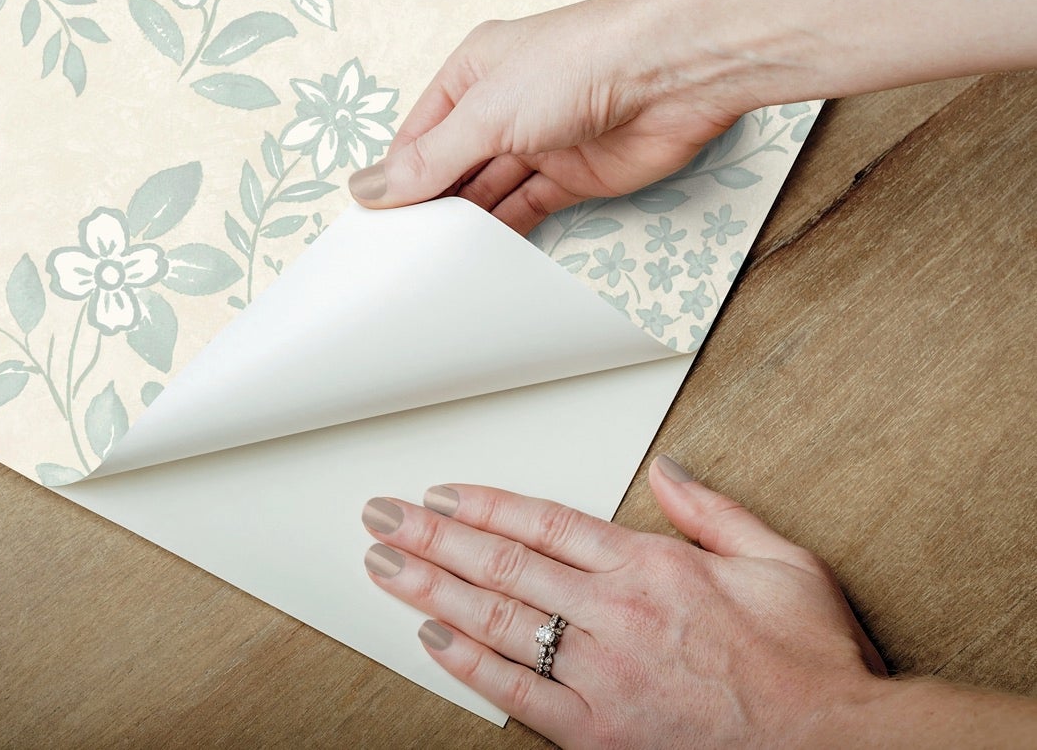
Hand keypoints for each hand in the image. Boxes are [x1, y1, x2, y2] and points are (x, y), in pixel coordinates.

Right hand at [349, 0, 1036, 233]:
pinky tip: (482, 261)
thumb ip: (430, 160)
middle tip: (398, 258)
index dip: (395, 179)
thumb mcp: (485, 112)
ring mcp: (541, 141)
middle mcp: (503, 105)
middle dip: (430, 206)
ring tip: (433, 268)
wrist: (673, 72)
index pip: (418, 135)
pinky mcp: (578, 176)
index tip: (372, 227)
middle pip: (453, 166)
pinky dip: (508, 233)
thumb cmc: (576, 63)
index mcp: (472, 73)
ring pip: (491, 192)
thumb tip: (368, 190)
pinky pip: (530, 208)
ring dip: (468, 225)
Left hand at [360, 456, 889, 748]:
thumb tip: (666, 470)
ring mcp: (605, 679)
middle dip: (432, 539)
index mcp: (651, 568)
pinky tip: (433, 642)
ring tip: (384, 567)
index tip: (439, 494)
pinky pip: (520, 697)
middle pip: (503, 565)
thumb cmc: (813, 663)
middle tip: (381, 519)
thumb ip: (712, 510)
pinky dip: (471, 668)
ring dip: (431, 592)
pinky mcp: (604, 736)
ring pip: (498, 624)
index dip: (483, 505)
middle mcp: (617, 617)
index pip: (543, 522)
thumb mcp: (780, 561)